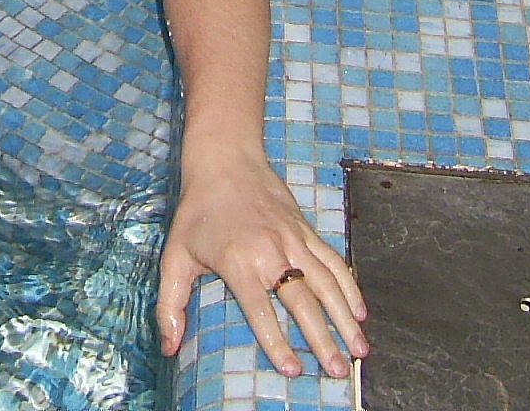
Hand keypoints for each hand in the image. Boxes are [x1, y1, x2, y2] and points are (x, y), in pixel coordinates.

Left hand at [156, 148, 367, 378]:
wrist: (225, 160)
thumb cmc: (198, 211)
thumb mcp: (174, 256)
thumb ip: (171, 304)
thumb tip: (168, 346)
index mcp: (238, 261)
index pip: (261, 310)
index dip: (277, 342)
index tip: (292, 369)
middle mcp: (271, 251)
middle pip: (303, 301)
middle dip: (323, 339)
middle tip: (337, 370)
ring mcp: (293, 239)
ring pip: (327, 283)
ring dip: (346, 318)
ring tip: (359, 350)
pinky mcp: (306, 229)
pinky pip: (334, 261)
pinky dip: (350, 287)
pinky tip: (360, 312)